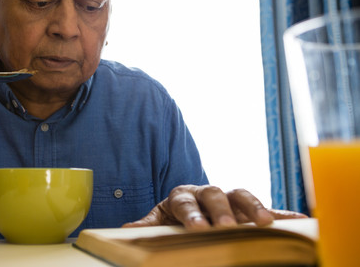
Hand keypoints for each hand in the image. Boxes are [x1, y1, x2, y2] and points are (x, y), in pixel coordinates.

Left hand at [122, 184, 306, 229]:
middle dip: (222, 211)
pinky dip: (283, 213)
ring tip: (266, 224)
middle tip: (228, 227)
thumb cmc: (174, 217)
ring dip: (254, 207)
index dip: (192, 214)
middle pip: (215, 195)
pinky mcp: (247, 208)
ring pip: (242, 195)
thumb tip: (123, 229)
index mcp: (182, 196)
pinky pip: (267, 207)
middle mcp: (206, 192)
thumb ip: (147, 225)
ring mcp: (229, 199)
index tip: (197, 229)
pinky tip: (299, 221)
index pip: (186, 203)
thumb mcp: (159, 221)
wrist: (192, 210)